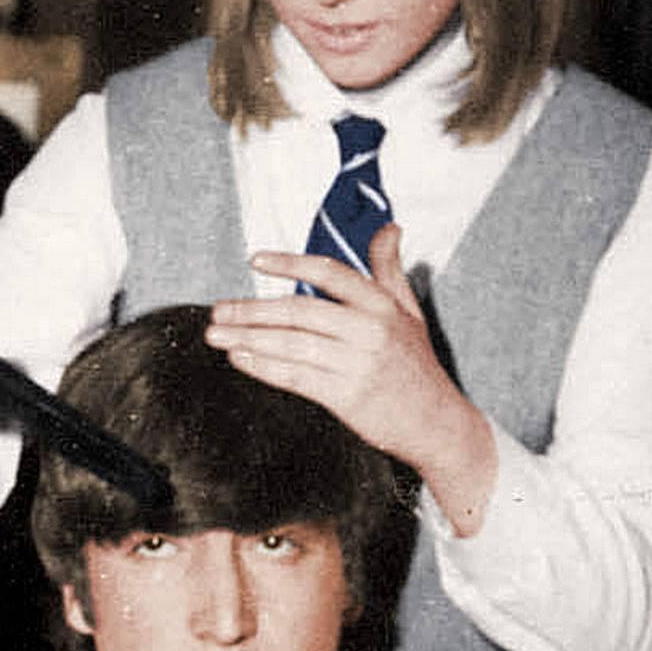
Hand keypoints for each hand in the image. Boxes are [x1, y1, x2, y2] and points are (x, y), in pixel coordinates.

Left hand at [211, 226, 495, 521]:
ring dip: (248, 338)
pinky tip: (240, 359)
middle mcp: (370, 330)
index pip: (331, 273)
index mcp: (383, 305)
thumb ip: (389, 271)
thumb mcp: (409, 312)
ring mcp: (357, 363)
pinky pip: (295, 376)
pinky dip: (262, 366)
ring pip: (291, 344)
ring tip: (217, 335)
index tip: (256, 259)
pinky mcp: (345, 395)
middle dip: (252, 310)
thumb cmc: (414, 365)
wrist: (434, 421)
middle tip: (218, 310)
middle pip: (300, 311)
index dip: (290, 263)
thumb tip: (388, 229)